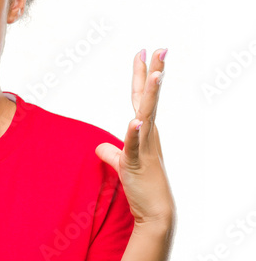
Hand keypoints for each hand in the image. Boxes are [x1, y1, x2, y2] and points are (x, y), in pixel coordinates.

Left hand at [94, 48, 175, 229]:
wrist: (154, 211)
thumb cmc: (142, 186)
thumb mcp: (123, 165)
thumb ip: (112, 153)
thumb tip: (100, 147)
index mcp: (145, 132)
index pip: (142, 99)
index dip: (142, 77)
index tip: (144, 54)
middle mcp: (148, 135)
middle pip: (149, 99)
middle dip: (154, 74)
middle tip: (160, 49)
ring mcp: (145, 148)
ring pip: (147, 116)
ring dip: (151, 96)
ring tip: (156, 74)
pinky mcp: (137, 163)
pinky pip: (135, 146)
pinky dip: (134, 134)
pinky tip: (135, 121)